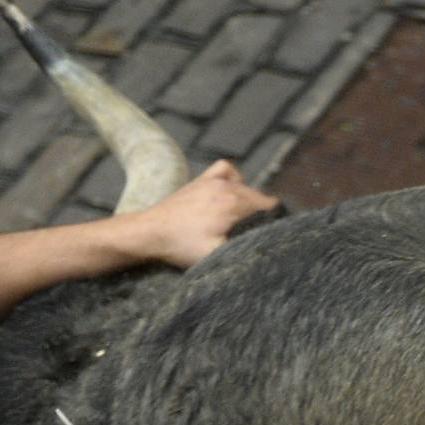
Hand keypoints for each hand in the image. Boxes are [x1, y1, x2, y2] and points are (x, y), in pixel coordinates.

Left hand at [136, 160, 278, 267]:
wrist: (151, 231)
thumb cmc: (181, 245)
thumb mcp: (214, 255)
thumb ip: (240, 249)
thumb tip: (261, 247)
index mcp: (233, 205)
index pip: (268, 207)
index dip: (273, 220)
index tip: (271, 233)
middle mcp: (227, 188)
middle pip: (258, 197)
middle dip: (262, 213)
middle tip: (256, 232)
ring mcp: (213, 181)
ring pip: (244, 186)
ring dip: (249, 199)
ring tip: (244, 218)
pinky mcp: (201, 180)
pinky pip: (225, 170)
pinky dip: (232, 178)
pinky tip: (229, 191)